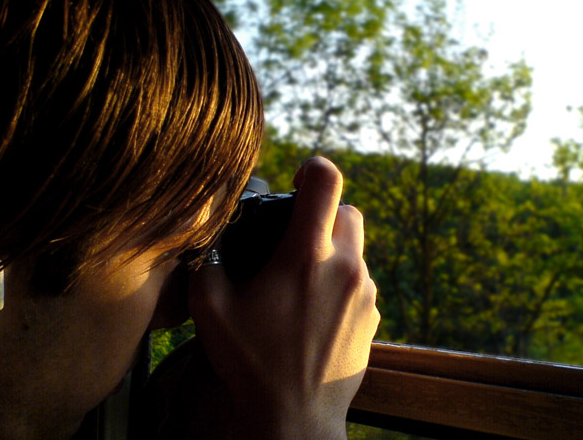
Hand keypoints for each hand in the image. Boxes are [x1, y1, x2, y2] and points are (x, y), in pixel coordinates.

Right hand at [187, 157, 379, 438]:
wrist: (294, 417)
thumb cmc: (251, 363)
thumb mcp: (210, 308)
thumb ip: (209, 261)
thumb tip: (214, 237)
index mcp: (307, 256)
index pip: (327, 181)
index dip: (313, 168)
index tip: (299, 177)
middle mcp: (346, 268)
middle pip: (349, 211)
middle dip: (324, 215)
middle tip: (295, 239)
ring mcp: (364, 295)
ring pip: (356, 250)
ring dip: (332, 253)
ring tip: (300, 284)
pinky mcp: (373, 318)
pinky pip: (360, 282)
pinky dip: (341, 283)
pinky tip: (314, 311)